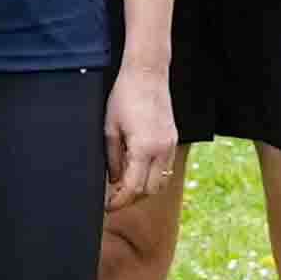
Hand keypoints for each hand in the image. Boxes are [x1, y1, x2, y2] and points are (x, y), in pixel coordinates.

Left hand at [104, 67, 181, 206]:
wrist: (147, 73)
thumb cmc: (124, 96)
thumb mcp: (110, 128)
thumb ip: (112, 158)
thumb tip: (112, 181)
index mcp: (144, 148)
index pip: (133, 188)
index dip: (118, 201)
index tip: (107, 206)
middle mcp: (161, 150)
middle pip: (149, 191)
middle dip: (131, 199)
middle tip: (113, 199)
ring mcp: (170, 145)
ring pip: (160, 182)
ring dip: (143, 189)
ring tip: (123, 187)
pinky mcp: (173, 139)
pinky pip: (165, 168)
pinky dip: (152, 176)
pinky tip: (137, 172)